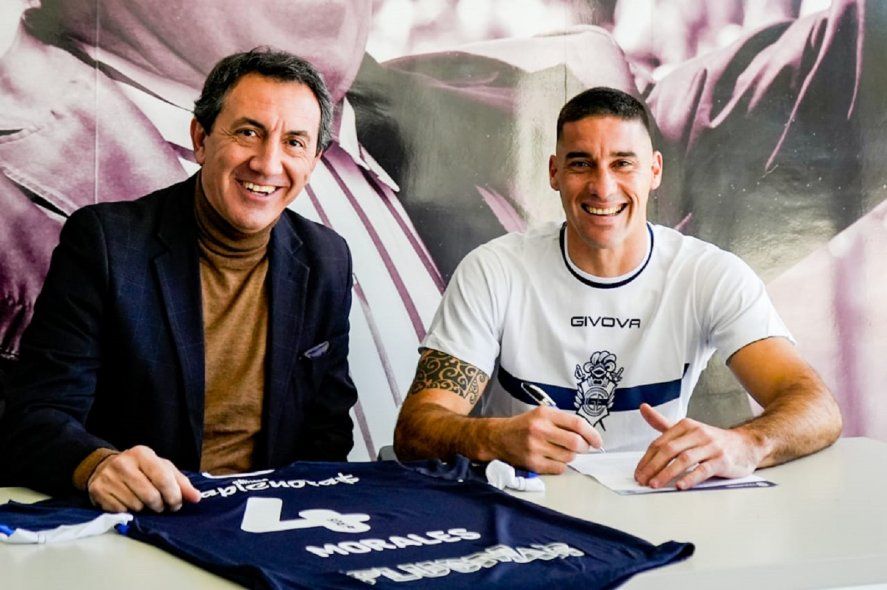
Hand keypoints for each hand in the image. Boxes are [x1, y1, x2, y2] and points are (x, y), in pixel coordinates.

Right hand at [87, 445, 200, 512]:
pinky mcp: (98, 491)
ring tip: (144, 502)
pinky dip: (129, 512)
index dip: (174, 495)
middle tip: (161, 506)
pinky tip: (128, 503)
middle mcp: (123, 463)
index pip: (163, 478)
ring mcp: (108, 477)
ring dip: (144, 509)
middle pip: (150, 495)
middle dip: (160, 505)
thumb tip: (196, 497)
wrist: (102, 467)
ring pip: (136, 506)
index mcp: (142, 454)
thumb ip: (180, 482)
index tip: (177, 504)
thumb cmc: (140, 469)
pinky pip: (121, 511)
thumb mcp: (161, 468)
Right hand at [491, 407, 602, 473]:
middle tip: (582, 447)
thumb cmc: (523, 426)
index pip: (577, 424)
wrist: (497, 438)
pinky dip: (561, 465)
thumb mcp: (541, 415)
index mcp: (544, 414)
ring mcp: (536, 448)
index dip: (592, 434)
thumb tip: (588, 436)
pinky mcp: (533, 463)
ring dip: (571, 456)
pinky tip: (552, 459)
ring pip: (569, 457)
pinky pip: (559, 468)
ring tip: (561, 451)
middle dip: (584, 447)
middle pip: (576, 443)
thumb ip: (563, 422)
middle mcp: (540, 429)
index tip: (598, 441)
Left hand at [634, 403, 763, 489]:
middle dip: (652, 466)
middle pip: (669, 450)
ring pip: (684, 459)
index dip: (646, 459)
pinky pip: (704, 469)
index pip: (660, 442)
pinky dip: (690, 478)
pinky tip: (680, 486)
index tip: (638, 472)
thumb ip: (663, 423)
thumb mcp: (687, 430)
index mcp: (685, 425)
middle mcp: (697, 433)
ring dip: (667, 473)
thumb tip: (643, 408)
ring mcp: (711, 446)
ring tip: (655, 484)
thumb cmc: (711, 440)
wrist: (746, 444)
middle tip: (642, 480)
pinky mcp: (722, 460)